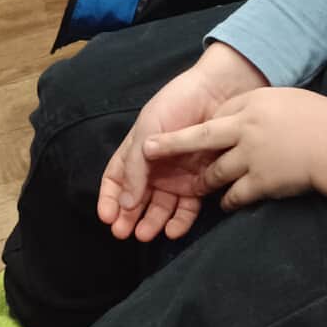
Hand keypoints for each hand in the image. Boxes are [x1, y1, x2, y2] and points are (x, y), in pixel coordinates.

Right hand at [98, 46, 267, 242]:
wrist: (219, 91)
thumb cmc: (177, 103)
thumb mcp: (148, 127)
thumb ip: (135, 165)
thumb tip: (125, 203)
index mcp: (137, 150)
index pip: (116, 179)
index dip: (109, 198)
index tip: (107, 217)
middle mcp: (155, 167)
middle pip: (136, 199)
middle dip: (127, 217)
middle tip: (123, 233)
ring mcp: (177, 176)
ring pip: (159, 207)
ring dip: (151, 223)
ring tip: (145, 234)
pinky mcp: (200, 183)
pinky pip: (187, 209)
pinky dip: (178, 222)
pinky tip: (171, 231)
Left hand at [143, 88, 326, 218]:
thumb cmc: (316, 117)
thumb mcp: (283, 100)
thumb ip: (259, 108)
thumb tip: (243, 115)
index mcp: (249, 108)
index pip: (215, 115)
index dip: (193, 127)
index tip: (173, 134)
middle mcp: (244, 131)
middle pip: (201, 140)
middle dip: (173, 147)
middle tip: (149, 153)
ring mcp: (250, 159)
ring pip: (215, 173)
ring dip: (205, 182)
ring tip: (195, 188)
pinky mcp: (261, 184)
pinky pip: (235, 196)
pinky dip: (227, 200)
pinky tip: (225, 203)